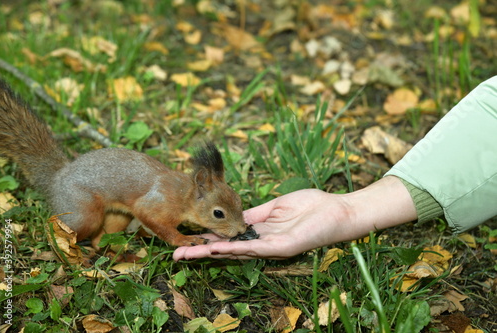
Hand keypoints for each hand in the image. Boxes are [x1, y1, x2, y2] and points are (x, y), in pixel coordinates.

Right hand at [173, 176, 416, 260]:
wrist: (337, 209)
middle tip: (176, 253)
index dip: (207, 238)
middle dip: (201, 251)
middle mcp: (262, 242)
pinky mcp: (282, 247)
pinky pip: (254, 247)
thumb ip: (255, 214)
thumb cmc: (311, 205)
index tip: (186, 238)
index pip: (228, 237)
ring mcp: (271, 246)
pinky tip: (217, 249)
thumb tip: (233, 218)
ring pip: (236, 252)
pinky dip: (235, 249)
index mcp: (260, 231)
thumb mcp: (276, 206)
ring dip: (211, 253)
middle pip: (226, 248)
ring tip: (187, 254)